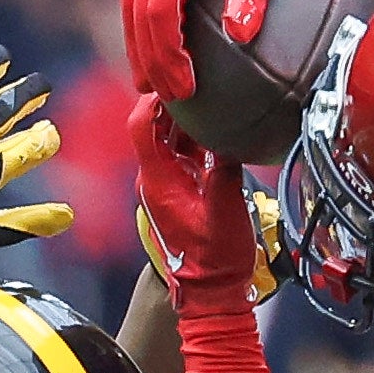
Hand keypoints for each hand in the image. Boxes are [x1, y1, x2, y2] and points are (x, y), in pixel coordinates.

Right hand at [121, 0, 304, 98]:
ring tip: (150, 82)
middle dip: (149, 62)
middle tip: (166, 97)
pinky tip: (155, 46)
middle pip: (137, 16)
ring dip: (138, 46)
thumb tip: (242, 36)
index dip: (169, 57)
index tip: (186, 89)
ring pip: (130, 4)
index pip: (159, 15)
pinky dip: (142, 22)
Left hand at [127, 96, 259, 314]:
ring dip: (188, 119)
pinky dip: (197, 138)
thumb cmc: (214, 258)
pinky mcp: (179, 190)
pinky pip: (183, 154)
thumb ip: (227, 165)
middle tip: (200, 81)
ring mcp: (166, 185)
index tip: (175, 80)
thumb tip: (232, 133)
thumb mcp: (226, 206)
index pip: (141, 125)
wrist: (210, 292)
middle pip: (155, 126)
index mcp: (157, 180)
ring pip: (170, 138)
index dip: (154, 98)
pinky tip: (218, 127)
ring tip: (212, 98)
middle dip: (176, 102)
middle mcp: (155, 179)